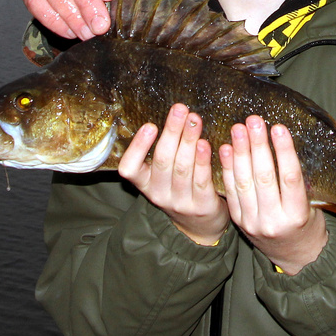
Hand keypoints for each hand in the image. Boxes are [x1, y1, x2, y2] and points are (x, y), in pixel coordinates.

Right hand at [118, 103, 228, 245]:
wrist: (200, 226)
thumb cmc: (181, 189)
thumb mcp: (163, 176)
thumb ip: (164, 151)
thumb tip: (173, 114)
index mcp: (145, 185)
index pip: (130, 169)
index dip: (137, 148)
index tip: (149, 125)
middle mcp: (159, 194)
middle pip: (162, 161)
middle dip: (172, 132)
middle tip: (180, 109)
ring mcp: (180, 202)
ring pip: (182, 168)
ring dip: (188, 141)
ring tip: (195, 119)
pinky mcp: (202, 206)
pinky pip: (202, 181)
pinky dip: (203, 161)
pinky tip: (206, 144)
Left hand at [219, 117, 327, 274]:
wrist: (294, 256)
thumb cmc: (306, 222)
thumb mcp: (311, 204)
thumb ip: (297, 180)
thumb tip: (282, 140)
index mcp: (298, 215)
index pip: (290, 178)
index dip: (284, 151)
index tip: (278, 127)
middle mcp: (274, 221)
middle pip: (264, 177)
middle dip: (257, 146)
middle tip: (253, 121)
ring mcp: (254, 222)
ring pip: (244, 183)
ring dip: (240, 153)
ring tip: (238, 128)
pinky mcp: (239, 222)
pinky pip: (232, 192)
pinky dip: (227, 169)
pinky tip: (225, 148)